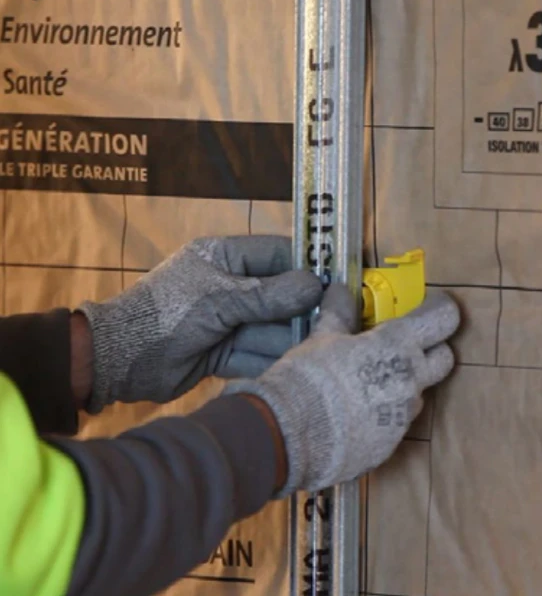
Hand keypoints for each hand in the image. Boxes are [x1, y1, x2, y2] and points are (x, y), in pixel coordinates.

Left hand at [77, 236, 322, 413]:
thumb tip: (316, 286)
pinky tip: (296, 369)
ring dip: (290, 340)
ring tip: (321, 349)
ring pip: (270, 329)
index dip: (306, 267)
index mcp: (225, 259)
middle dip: (301, 311)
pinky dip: (272, 361)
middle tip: (334, 323)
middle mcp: (231, 287)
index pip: (276, 256)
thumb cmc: (168, 313)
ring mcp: (228, 321)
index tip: (336, 281)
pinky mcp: (225, 352)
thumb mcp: (219, 299)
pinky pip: (256, 354)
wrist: (121, 359)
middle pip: (278, 296)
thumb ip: (267, 295)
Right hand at [220, 284, 460, 495]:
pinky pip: (394, 423)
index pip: (443, 318)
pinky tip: (353, 414)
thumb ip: (339, 313)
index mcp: (398, 345)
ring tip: (366, 384)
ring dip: (402, 384)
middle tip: (403, 344)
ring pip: (417, 393)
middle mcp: (411, 381)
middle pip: (444, 359)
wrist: (291, 436)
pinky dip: (381, 414)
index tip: (428, 305)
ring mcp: (403, 417)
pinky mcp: (390, 446)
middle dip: (431, 348)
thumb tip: (340, 289)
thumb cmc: (309, 377)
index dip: (439, 308)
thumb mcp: (322, 338)